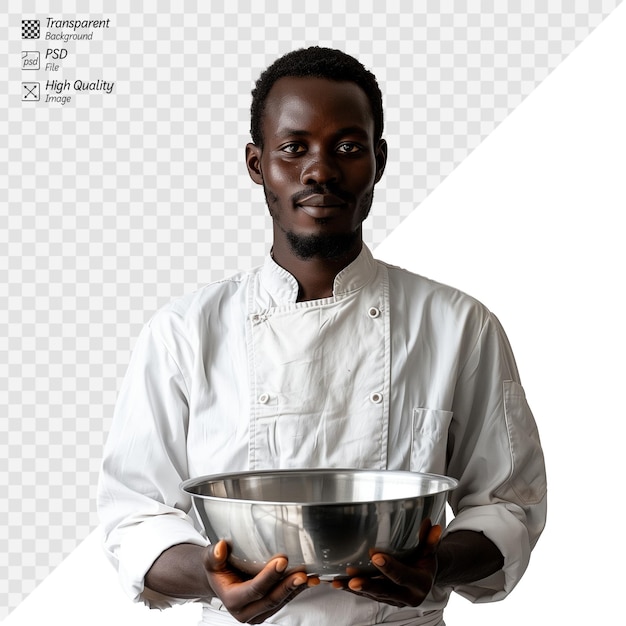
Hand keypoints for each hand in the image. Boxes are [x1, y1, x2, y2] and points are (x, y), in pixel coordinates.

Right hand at [203, 540, 318, 623]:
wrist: (220, 580)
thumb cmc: (218, 568)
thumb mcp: (211, 559)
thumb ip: (215, 554)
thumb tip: (221, 547)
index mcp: (231, 599)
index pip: (254, 589)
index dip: (269, 577)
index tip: (282, 561)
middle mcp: (245, 611)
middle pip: (270, 599)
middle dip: (287, 586)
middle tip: (302, 573)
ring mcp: (257, 613)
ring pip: (280, 602)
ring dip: (296, 589)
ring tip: (310, 576)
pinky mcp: (267, 610)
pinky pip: (285, 602)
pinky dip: (297, 591)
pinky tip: (308, 580)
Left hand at [332, 520, 441, 606]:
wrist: (425, 579)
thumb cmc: (425, 561)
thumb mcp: (430, 551)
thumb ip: (429, 540)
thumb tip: (433, 526)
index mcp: (420, 583)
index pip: (402, 575)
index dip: (389, 566)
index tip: (374, 555)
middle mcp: (407, 595)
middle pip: (385, 590)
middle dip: (367, 585)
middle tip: (352, 579)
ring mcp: (395, 600)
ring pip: (373, 595)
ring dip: (355, 589)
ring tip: (339, 582)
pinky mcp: (384, 601)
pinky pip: (367, 596)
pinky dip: (352, 591)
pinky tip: (338, 584)